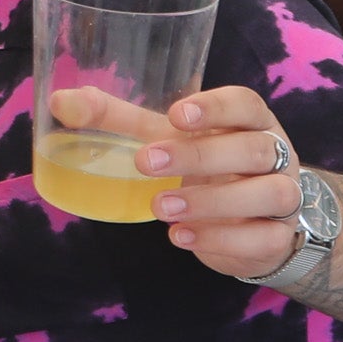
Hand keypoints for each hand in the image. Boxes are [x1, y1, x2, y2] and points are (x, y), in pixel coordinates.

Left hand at [50, 83, 304, 279]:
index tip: (177, 115)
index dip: (216, 107)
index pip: (246, 104)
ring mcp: (283, 197)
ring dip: (212, 201)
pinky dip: (222, 239)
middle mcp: (274, 156)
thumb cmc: (207, 167)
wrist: (256, 222)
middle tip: (146, 163)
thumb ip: (118, 121)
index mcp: (250, 122)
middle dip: (200, 156)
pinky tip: (182, 237)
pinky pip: (263, 238)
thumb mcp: (167, 139)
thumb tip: (59, 102)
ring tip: (161, 208)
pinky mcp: (277, 237)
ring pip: (269, 193)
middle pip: (254, 148)